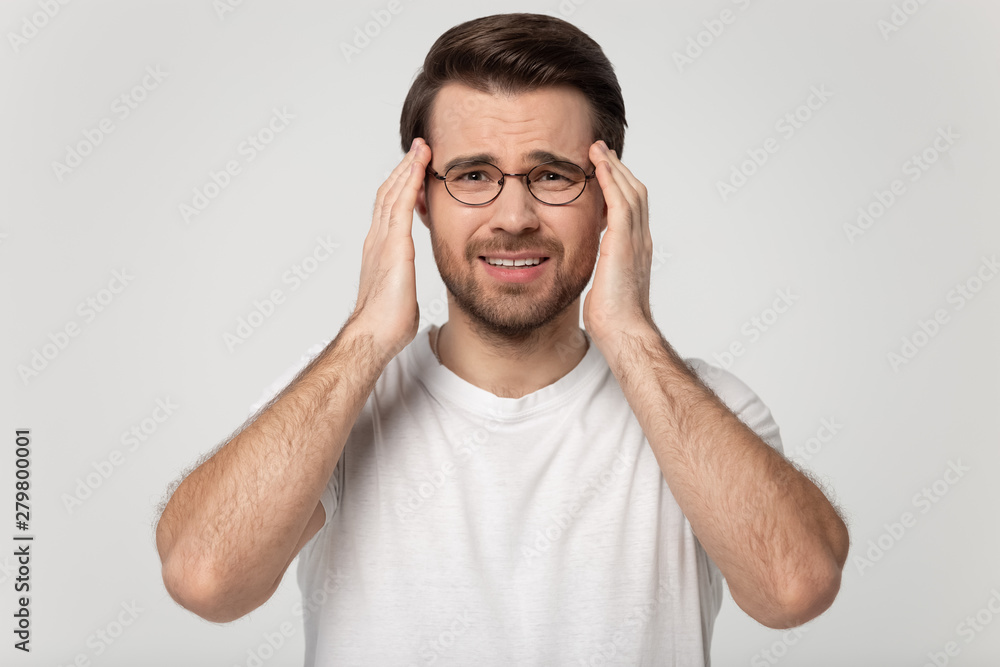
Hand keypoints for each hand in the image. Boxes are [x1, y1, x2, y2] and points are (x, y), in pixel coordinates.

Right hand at [348, 137, 431, 360]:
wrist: (374, 335)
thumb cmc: (386, 324)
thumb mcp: (398, 295)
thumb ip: (400, 284)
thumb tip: (404, 292)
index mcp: (379, 250)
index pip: (389, 210)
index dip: (400, 187)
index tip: (412, 170)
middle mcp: (377, 240)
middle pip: (389, 194)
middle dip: (403, 169)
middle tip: (418, 148)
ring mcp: (383, 241)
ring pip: (394, 193)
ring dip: (407, 168)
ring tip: (421, 148)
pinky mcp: (394, 245)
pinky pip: (402, 204)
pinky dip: (410, 181)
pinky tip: (420, 166)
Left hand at [583, 140, 656, 351]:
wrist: (624, 332)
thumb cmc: (614, 320)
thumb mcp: (605, 286)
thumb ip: (602, 270)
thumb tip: (589, 270)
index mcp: (636, 251)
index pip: (632, 209)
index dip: (619, 187)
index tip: (604, 171)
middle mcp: (641, 241)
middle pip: (635, 194)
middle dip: (618, 170)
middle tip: (601, 151)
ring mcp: (636, 241)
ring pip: (630, 192)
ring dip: (613, 168)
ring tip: (598, 150)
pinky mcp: (625, 243)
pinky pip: (620, 203)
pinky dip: (611, 181)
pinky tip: (598, 167)